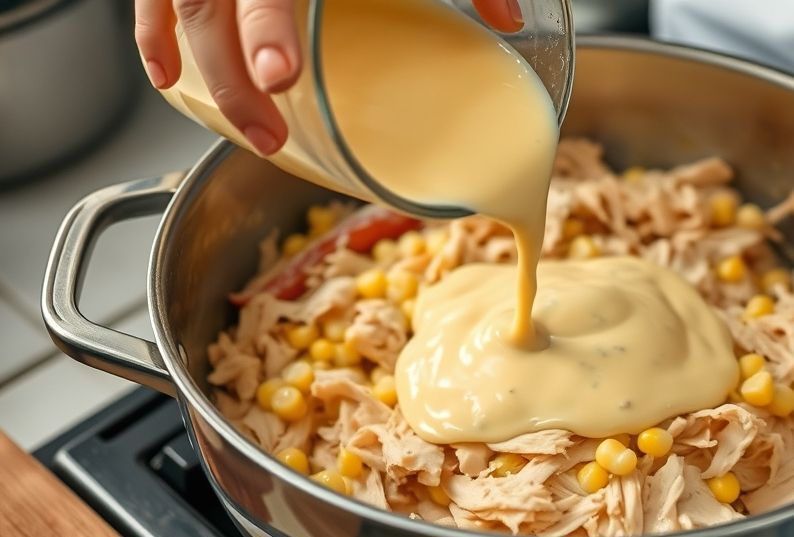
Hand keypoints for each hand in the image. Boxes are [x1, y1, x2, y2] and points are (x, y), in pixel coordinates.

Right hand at [135, 0, 523, 155]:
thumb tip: (510, 18)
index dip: (265, 25)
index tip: (280, 74)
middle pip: (210, 3)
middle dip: (237, 77)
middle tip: (270, 136)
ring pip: (177, 2)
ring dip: (203, 71)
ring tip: (248, 128)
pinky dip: (152, 34)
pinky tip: (168, 79)